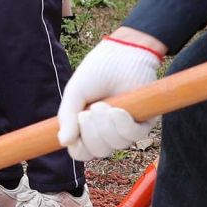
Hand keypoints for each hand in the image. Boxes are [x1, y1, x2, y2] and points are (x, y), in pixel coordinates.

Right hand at [56, 33, 164, 161]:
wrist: (124, 54)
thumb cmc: (97, 71)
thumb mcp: (75, 93)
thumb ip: (66, 117)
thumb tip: (62, 142)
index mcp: (86, 126)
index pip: (80, 152)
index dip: (77, 147)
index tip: (76, 125)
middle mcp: (106, 131)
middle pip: (97, 151)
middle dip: (91, 133)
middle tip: (88, 112)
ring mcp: (124, 129)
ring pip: (115, 146)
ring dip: (106, 126)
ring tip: (104, 105)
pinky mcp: (143, 123)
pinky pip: (132, 137)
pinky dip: (122, 125)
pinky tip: (118, 111)